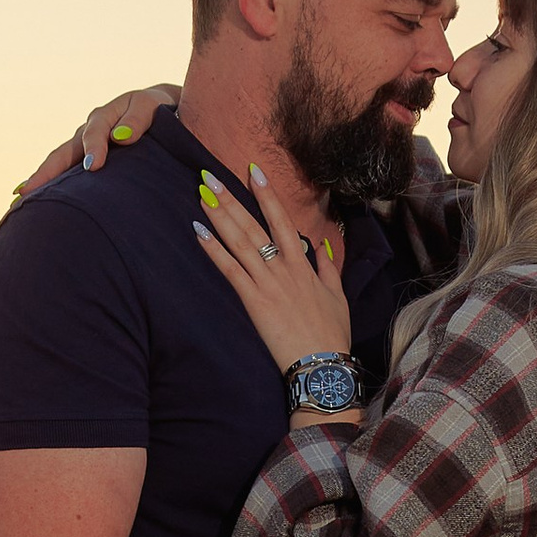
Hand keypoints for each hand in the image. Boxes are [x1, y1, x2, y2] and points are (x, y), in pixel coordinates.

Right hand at [11, 85, 177, 203]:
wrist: (161, 112)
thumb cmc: (158, 111)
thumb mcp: (151, 108)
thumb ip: (138, 120)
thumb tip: (121, 138)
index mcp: (104, 117)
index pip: (95, 133)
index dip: (93, 148)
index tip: (93, 166)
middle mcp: (87, 132)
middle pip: (62, 153)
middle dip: (45, 173)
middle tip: (26, 192)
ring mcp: (83, 147)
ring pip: (60, 164)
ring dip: (41, 181)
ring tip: (21, 199)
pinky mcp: (87, 161)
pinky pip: (66, 173)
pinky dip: (51, 185)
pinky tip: (34, 200)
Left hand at [191, 165, 351, 374]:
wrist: (322, 363)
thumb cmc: (332, 333)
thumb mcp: (337, 296)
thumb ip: (329, 268)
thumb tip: (324, 247)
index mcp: (303, 265)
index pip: (282, 221)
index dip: (267, 195)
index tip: (254, 172)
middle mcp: (283, 267)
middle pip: (254, 225)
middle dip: (231, 198)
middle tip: (210, 176)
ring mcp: (268, 283)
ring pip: (240, 242)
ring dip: (219, 216)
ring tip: (201, 194)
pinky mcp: (254, 301)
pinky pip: (230, 270)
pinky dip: (214, 250)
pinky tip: (199, 232)